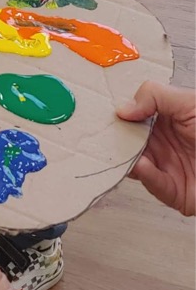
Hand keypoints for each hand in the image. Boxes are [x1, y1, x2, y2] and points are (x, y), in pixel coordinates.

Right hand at [117, 82, 194, 215]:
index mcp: (167, 120)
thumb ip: (154, 97)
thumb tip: (123, 109)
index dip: (120, 114)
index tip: (105, 112)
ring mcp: (168, 168)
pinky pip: (153, 184)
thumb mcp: (189, 102)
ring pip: (135, 164)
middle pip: (130, 142)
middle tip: (102, 132)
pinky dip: (145, 175)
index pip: (135, 117)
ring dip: (125, 158)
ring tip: (117, 149)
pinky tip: (141, 164)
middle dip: (115, 138)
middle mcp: (164, 144)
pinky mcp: (174, 191)